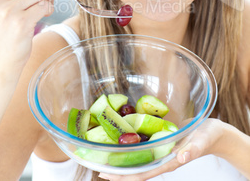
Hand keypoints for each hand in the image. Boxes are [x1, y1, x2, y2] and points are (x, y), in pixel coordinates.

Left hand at [99, 118, 223, 179]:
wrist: (212, 132)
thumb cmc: (207, 136)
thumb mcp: (201, 141)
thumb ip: (192, 149)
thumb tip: (182, 157)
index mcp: (168, 162)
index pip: (142, 173)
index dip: (124, 176)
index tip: (106, 174)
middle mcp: (161, 159)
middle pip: (136, 170)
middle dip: (117, 170)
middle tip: (96, 165)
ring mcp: (160, 152)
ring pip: (138, 160)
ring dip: (122, 159)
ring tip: (104, 155)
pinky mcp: (161, 142)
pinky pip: (144, 148)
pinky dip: (131, 146)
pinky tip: (121, 140)